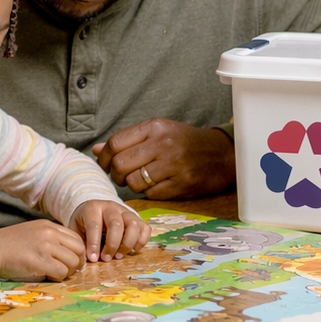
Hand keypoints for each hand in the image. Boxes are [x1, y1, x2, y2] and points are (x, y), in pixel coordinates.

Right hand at [0, 220, 85, 281]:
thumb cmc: (8, 244)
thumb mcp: (32, 233)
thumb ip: (50, 239)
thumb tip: (68, 254)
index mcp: (48, 226)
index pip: (76, 239)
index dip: (77, 252)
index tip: (70, 261)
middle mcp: (49, 233)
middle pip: (79, 250)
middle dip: (77, 263)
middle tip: (67, 270)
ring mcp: (45, 246)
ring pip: (73, 262)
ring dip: (67, 272)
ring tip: (55, 273)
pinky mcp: (39, 261)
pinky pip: (61, 273)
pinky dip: (58, 278)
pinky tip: (47, 276)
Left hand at [70, 199, 150, 262]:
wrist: (95, 209)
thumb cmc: (85, 221)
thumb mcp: (76, 228)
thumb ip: (81, 241)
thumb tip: (86, 259)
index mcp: (92, 208)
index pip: (94, 225)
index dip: (94, 244)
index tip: (93, 258)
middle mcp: (110, 207)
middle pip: (116, 224)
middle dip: (112, 245)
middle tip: (107, 258)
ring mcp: (126, 212)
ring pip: (133, 225)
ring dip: (127, 244)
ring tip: (119, 256)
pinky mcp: (137, 218)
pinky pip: (145, 228)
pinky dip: (141, 241)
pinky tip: (132, 250)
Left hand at [91, 119, 235, 199]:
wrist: (224, 154)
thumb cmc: (185, 142)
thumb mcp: (157, 132)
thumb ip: (127, 140)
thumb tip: (96, 150)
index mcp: (154, 127)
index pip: (114, 143)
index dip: (104, 158)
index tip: (105, 165)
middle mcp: (162, 144)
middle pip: (119, 164)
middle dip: (115, 175)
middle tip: (121, 177)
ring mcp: (173, 165)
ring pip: (133, 182)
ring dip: (132, 185)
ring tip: (141, 181)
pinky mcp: (182, 184)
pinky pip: (151, 194)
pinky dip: (149, 193)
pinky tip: (157, 186)